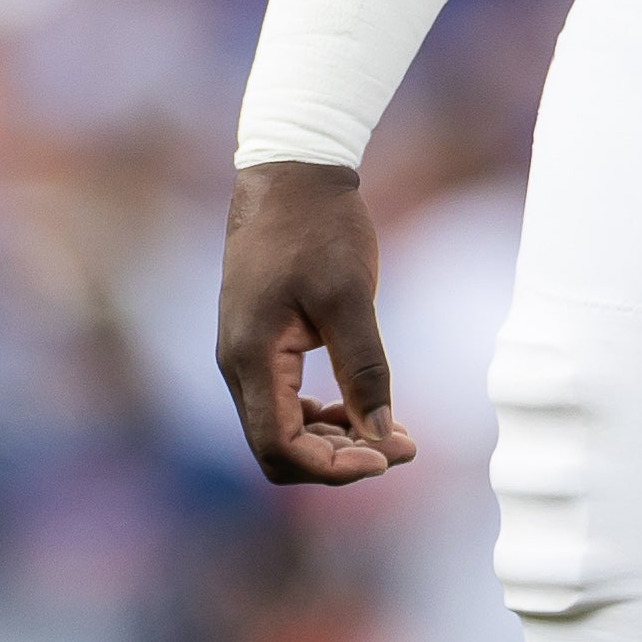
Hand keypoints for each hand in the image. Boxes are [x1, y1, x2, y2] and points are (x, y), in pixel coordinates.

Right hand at [216, 161, 420, 484]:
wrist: (290, 174)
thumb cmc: (318, 228)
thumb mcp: (349, 296)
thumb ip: (363, 368)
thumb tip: (381, 433)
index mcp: (252, 357)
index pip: (279, 446)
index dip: (332, 467)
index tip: (387, 457)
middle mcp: (237, 365)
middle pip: (277, 448)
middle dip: (338, 459)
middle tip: (403, 446)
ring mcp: (244, 354)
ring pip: (280, 427)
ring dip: (333, 440)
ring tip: (392, 431)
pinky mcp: (258, 342)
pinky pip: (281, 401)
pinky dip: (321, 415)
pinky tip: (361, 406)